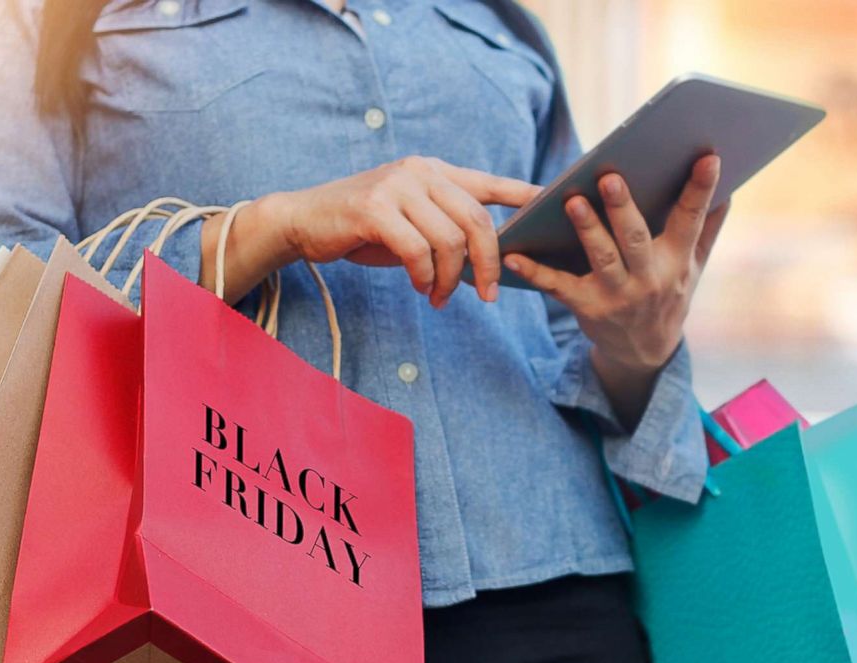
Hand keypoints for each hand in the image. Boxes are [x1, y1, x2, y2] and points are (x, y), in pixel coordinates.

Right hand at [203, 156, 539, 306]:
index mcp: (434, 172)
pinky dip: (425, 276)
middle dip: (488, 264)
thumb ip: (446, 231)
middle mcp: (420, 172)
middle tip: (487, 296)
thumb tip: (489, 262)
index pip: (490, 183)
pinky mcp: (374, 209)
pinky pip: (418, 250)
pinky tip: (421, 288)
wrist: (303, 221)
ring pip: (450, 239)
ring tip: (438, 297)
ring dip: (450, 279)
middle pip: (478, 221)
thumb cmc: (362, 228)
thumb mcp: (411, 224)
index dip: (524, 196)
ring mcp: (397, 187)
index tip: (553, 207)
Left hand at [503, 155, 727, 424]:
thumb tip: (728, 185)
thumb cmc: (669, 293)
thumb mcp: (693, 265)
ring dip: (585, 230)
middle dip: (622, 208)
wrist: (645, 352)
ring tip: (570, 201)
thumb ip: (707, 227)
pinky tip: (515, 255)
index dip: (700, 189)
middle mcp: (650, 278)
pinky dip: (535, 272)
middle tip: (609, 176)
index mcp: (677, 260)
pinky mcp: (587, 307)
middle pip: (635, 238)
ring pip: (601, 258)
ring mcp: (618, 295)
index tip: (709, 157)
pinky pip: (558, 287)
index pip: (691, 219)